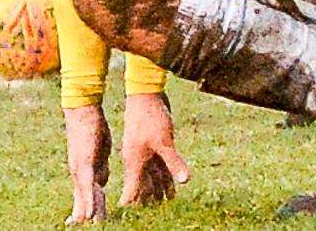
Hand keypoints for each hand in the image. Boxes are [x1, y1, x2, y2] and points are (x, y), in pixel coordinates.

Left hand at [63, 104, 111, 223]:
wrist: (83, 112)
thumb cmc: (92, 130)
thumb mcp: (99, 154)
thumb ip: (100, 170)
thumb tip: (101, 184)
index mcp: (85, 173)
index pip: (84, 198)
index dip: (84, 212)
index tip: (83, 225)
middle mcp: (79, 175)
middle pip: (83, 202)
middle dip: (85, 217)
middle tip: (87, 230)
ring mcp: (80, 170)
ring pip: (84, 198)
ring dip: (87, 214)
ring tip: (89, 227)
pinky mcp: (84, 164)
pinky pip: (87, 187)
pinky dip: (87, 201)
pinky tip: (88, 214)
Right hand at [119, 92, 190, 208]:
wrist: (147, 96)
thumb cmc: (151, 119)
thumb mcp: (165, 142)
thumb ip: (174, 162)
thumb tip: (185, 180)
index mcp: (134, 164)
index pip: (131, 192)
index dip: (133, 206)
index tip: (137, 222)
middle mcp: (137, 161)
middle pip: (143, 188)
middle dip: (150, 202)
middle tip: (159, 217)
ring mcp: (146, 153)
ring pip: (154, 176)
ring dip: (162, 189)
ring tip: (170, 203)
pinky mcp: (156, 145)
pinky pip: (161, 165)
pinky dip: (167, 175)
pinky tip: (175, 183)